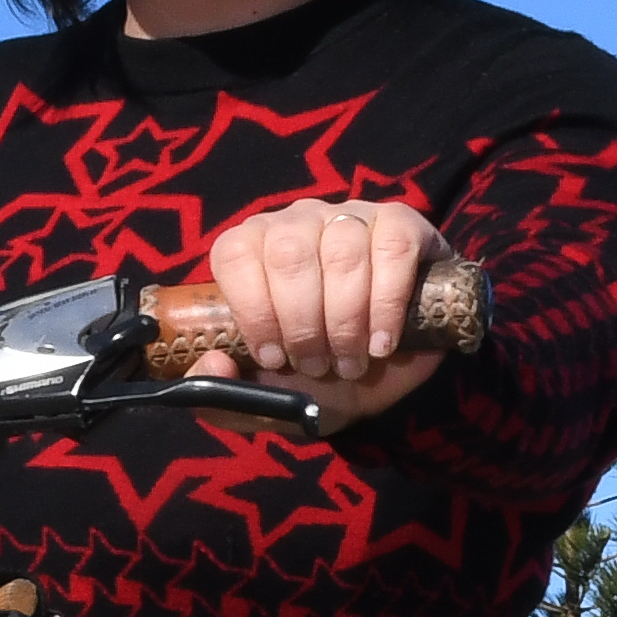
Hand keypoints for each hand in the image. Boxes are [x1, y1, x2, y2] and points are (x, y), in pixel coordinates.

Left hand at [171, 196, 448, 427]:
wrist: (384, 376)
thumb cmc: (317, 378)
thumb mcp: (264, 399)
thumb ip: (220, 394)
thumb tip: (214, 362)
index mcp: (252, 249)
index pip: (236, 254)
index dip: (254, 311)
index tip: (275, 359)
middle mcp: (297, 223)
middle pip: (289, 253)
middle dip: (303, 323)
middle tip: (317, 366)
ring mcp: (350, 217)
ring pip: (342, 252)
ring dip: (347, 320)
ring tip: (350, 361)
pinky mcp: (401, 223)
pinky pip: (394, 248)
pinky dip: (387, 304)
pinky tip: (383, 342)